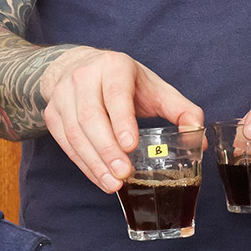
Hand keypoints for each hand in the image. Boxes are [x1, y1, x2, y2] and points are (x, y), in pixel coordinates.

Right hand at [37, 47, 203, 192]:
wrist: (79, 67)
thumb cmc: (124, 82)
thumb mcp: (155, 88)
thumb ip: (181, 110)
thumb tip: (198, 139)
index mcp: (114, 66)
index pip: (115, 94)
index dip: (122, 120)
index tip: (131, 146)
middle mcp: (84, 76)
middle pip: (90, 116)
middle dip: (107, 149)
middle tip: (123, 174)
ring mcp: (64, 94)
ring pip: (74, 132)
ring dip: (93, 162)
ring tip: (112, 184)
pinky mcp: (52, 112)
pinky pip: (65, 143)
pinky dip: (82, 164)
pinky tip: (99, 178)